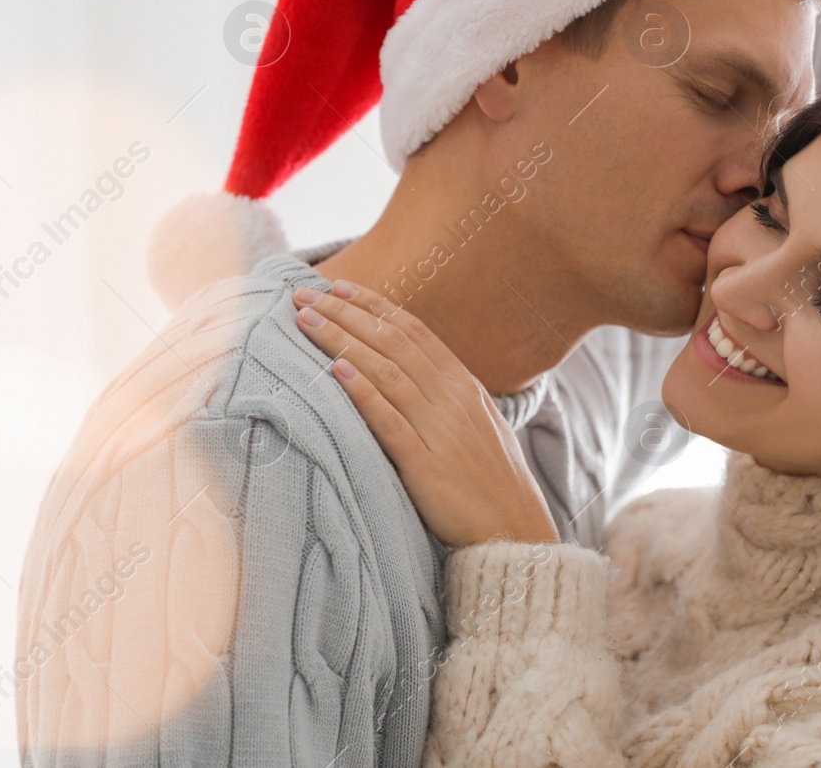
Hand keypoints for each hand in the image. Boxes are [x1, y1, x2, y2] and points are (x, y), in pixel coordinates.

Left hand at [292, 281, 559, 548]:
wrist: (515, 532)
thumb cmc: (492, 482)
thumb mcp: (477, 425)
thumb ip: (446, 397)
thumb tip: (413, 374)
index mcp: (463, 385)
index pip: (412, 331)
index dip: (373, 306)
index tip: (339, 287)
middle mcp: (451, 397)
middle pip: (391, 342)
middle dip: (345, 314)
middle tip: (305, 295)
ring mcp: (439, 428)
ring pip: (384, 371)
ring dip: (342, 341)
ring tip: (307, 322)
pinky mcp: (425, 463)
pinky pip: (389, 420)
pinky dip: (362, 392)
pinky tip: (336, 371)